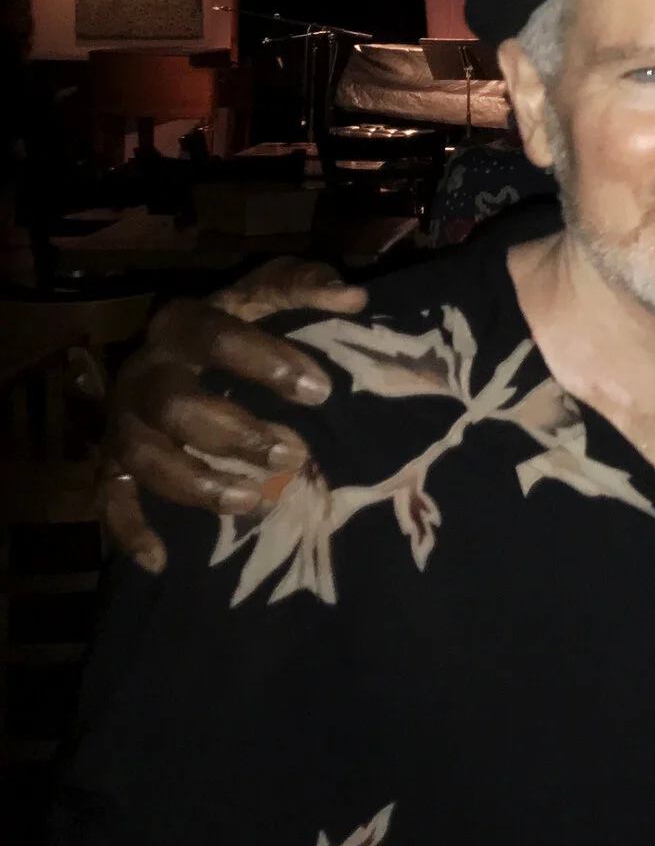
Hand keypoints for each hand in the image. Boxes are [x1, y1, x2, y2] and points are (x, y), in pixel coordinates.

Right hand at [100, 258, 365, 572]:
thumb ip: (305, 285)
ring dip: (198, 484)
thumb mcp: (266, 293)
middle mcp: (144, 373)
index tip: (321, 389)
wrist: (181, 350)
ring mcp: (124, 421)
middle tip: (297, 454)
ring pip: (146, 459)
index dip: (265, 361)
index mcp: (180, 324)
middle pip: (177, 407)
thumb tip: (354, 296)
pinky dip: (128, 531)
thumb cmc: (237, 322)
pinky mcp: (114, 461)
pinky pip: (110, 499)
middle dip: (237, 436)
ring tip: (257, 500)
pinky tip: (161, 560)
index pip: (217, 335)